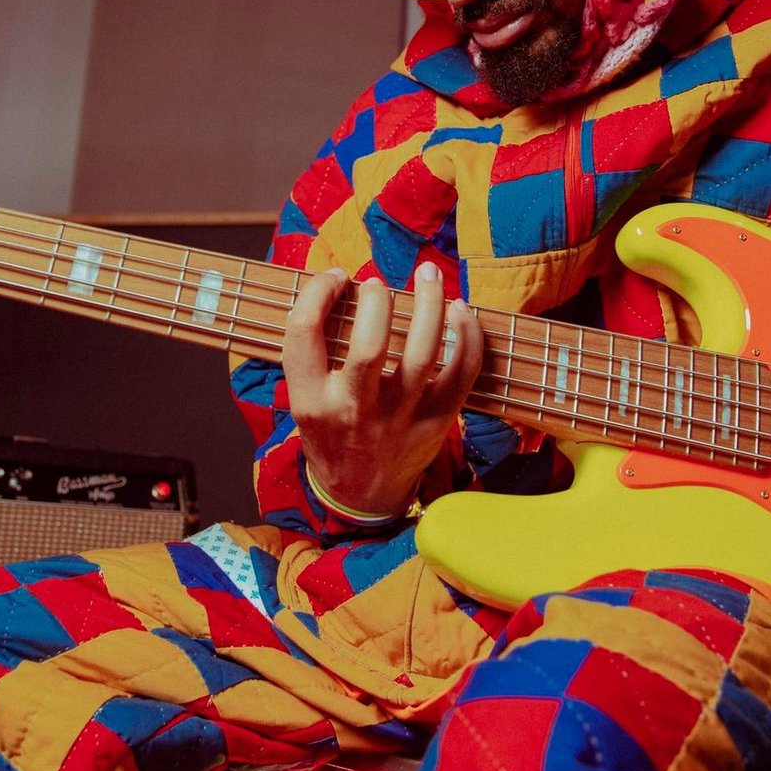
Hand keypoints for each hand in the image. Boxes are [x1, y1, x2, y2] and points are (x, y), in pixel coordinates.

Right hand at [281, 260, 482, 517]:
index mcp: (311, 400)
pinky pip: (461, 374)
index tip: (336, 278)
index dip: (318, 293)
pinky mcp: (435, 424)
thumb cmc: (332, 434)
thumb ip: (313, 354)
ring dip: (430, 305)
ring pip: (421, 354)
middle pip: (369, 345)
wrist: (361, 496)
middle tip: (378, 282)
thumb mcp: (304, 400)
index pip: (304, 333)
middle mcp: (354, 410)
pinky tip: (460, 311)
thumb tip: (336, 286)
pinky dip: (467, 337)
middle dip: (378, 301)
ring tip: (429, 274)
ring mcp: (398, 420)